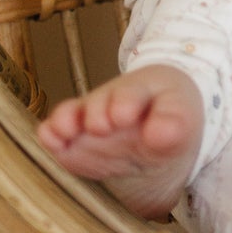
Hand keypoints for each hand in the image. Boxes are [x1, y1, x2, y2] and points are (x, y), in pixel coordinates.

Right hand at [38, 64, 204, 218]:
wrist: (156, 132)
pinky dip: (51, 135)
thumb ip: (173, 127)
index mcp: (145, 91)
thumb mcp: (181, 122)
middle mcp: (112, 101)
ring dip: (68, 121)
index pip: (135, 93)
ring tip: (67, 131)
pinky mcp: (72, 140)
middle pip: (100, 103)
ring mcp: (90, 119)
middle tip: (101, 126)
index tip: (124, 115)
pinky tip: (51, 142)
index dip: (127, 102)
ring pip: (73, 114)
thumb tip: (162, 133)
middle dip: (98, 113)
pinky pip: (56, 132)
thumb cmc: (169, 121)